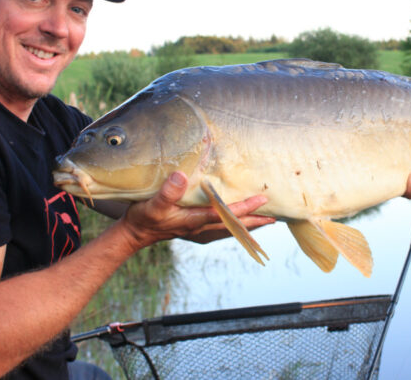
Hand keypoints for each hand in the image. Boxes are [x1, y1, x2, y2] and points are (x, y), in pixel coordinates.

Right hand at [121, 172, 274, 247]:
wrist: (135, 234)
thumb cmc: (144, 217)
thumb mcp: (152, 203)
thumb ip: (168, 191)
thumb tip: (182, 176)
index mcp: (194, 220)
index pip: (225, 214)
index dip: (244, 208)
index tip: (261, 200)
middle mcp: (201, 228)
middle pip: (234, 226)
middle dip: (255, 221)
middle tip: (276, 216)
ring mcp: (200, 232)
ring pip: (231, 229)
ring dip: (248, 225)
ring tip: (266, 220)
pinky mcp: (197, 231)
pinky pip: (223, 230)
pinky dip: (236, 226)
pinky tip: (242, 223)